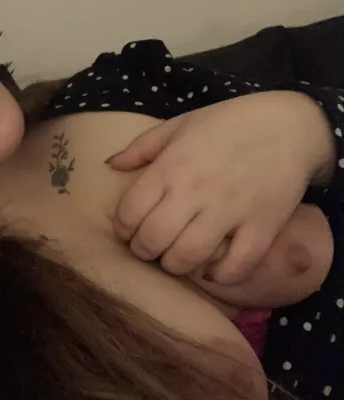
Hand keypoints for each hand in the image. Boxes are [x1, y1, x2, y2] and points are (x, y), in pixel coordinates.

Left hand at [107, 91, 333, 283]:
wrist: (290, 124)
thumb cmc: (227, 123)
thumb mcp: (179, 125)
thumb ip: (141, 147)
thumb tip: (110, 165)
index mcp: (170, 168)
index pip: (129, 213)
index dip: (122, 229)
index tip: (129, 230)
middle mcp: (195, 192)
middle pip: (152, 241)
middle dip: (143, 251)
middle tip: (149, 247)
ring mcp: (229, 212)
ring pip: (186, 259)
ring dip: (174, 265)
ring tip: (175, 258)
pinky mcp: (261, 228)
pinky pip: (235, 267)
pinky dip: (219, 277)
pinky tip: (212, 268)